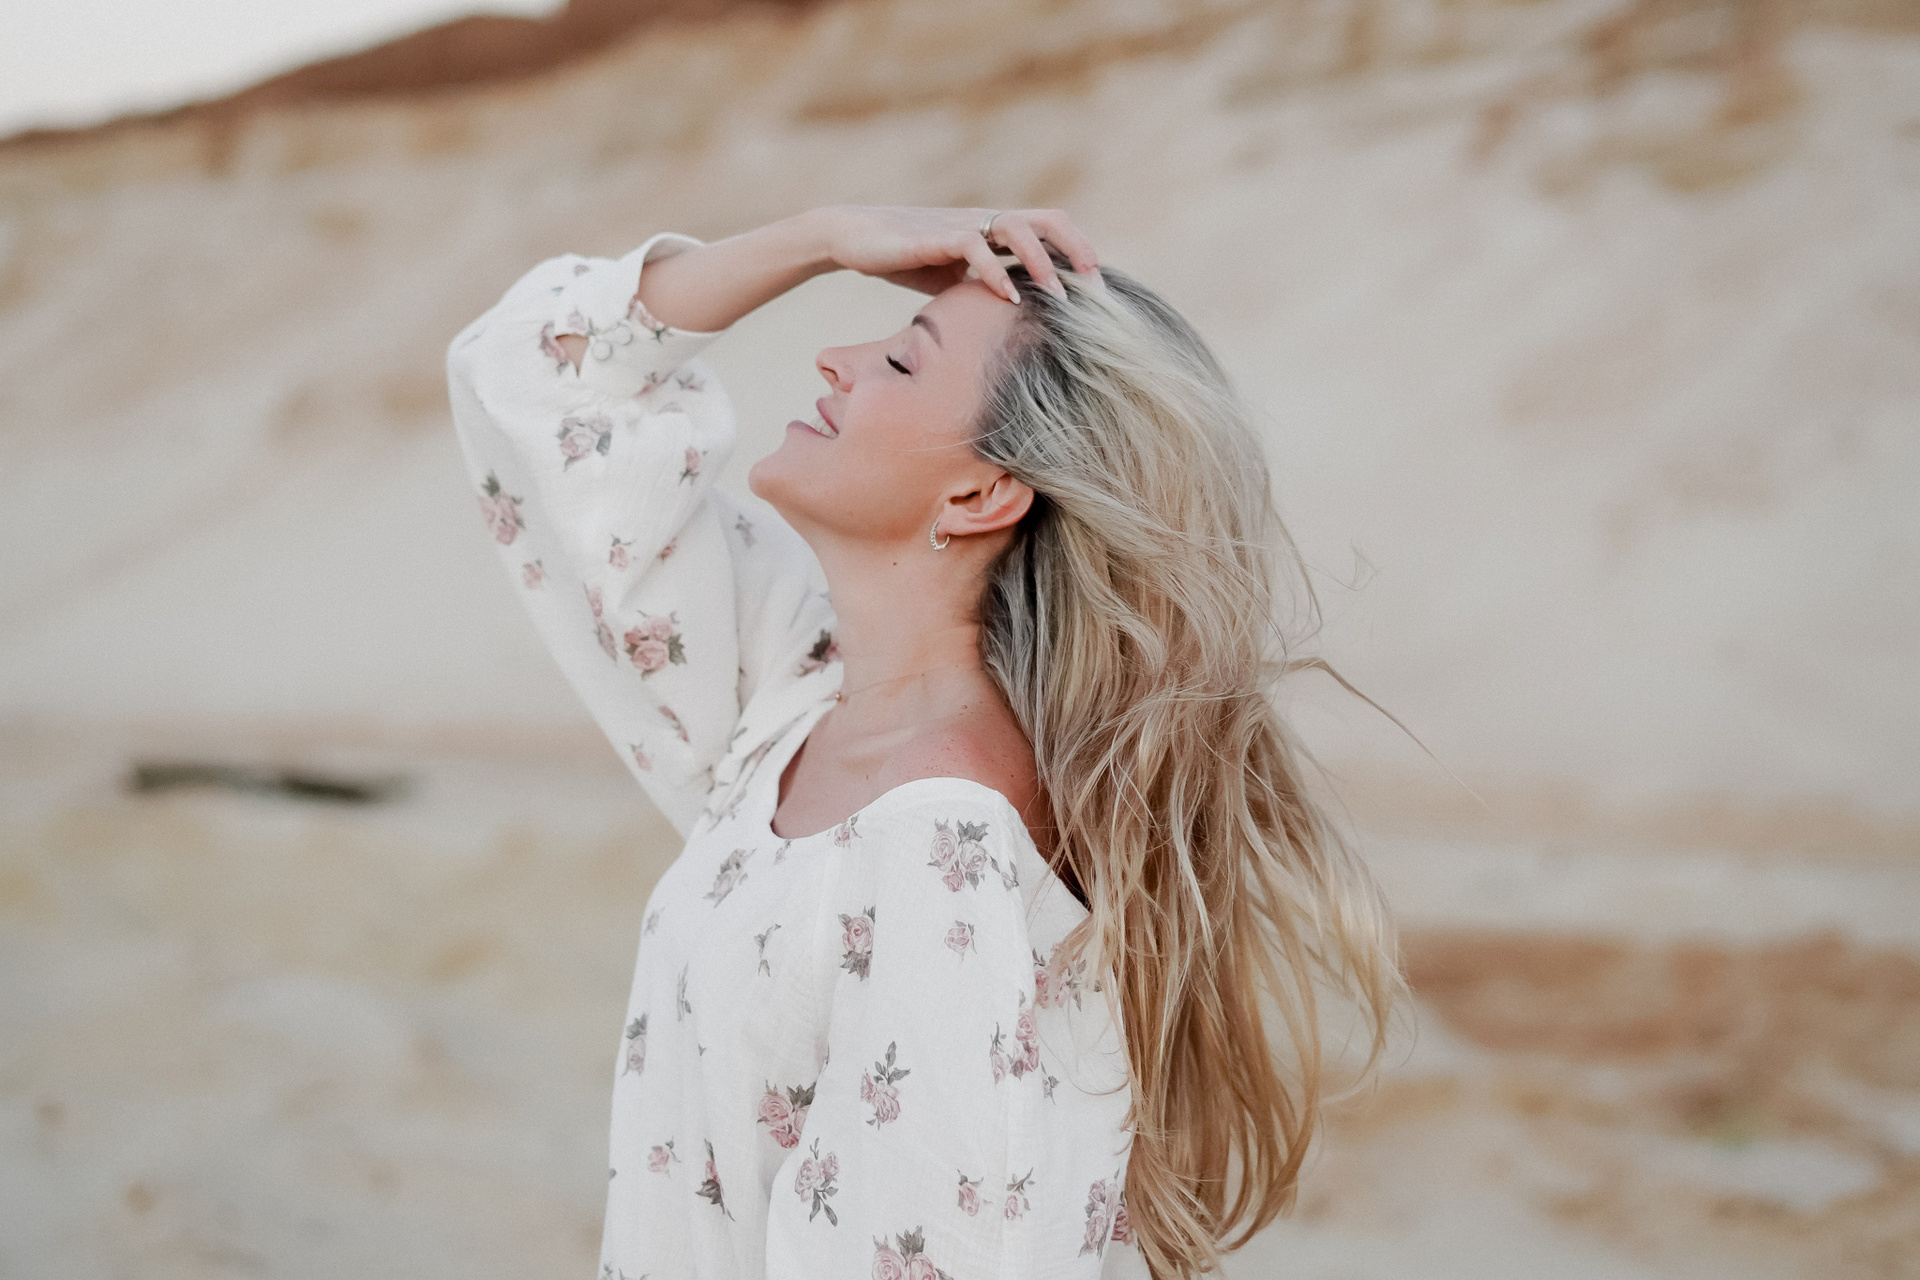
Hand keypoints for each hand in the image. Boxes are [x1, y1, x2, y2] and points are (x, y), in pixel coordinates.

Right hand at [815, 205, 1099, 301]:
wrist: (855, 238)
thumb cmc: (909, 257)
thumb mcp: (958, 277)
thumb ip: (989, 286)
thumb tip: (1020, 318)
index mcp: (995, 229)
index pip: (1049, 229)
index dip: (1078, 252)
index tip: (1099, 288)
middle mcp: (985, 221)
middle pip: (1046, 220)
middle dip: (1076, 250)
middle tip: (1096, 289)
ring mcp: (961, 225)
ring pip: (1016, 228)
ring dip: (1042, 262)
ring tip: (1058, 296)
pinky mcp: (934, 236)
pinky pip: (973, 246)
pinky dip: (994, 272)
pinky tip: (1007, 299)